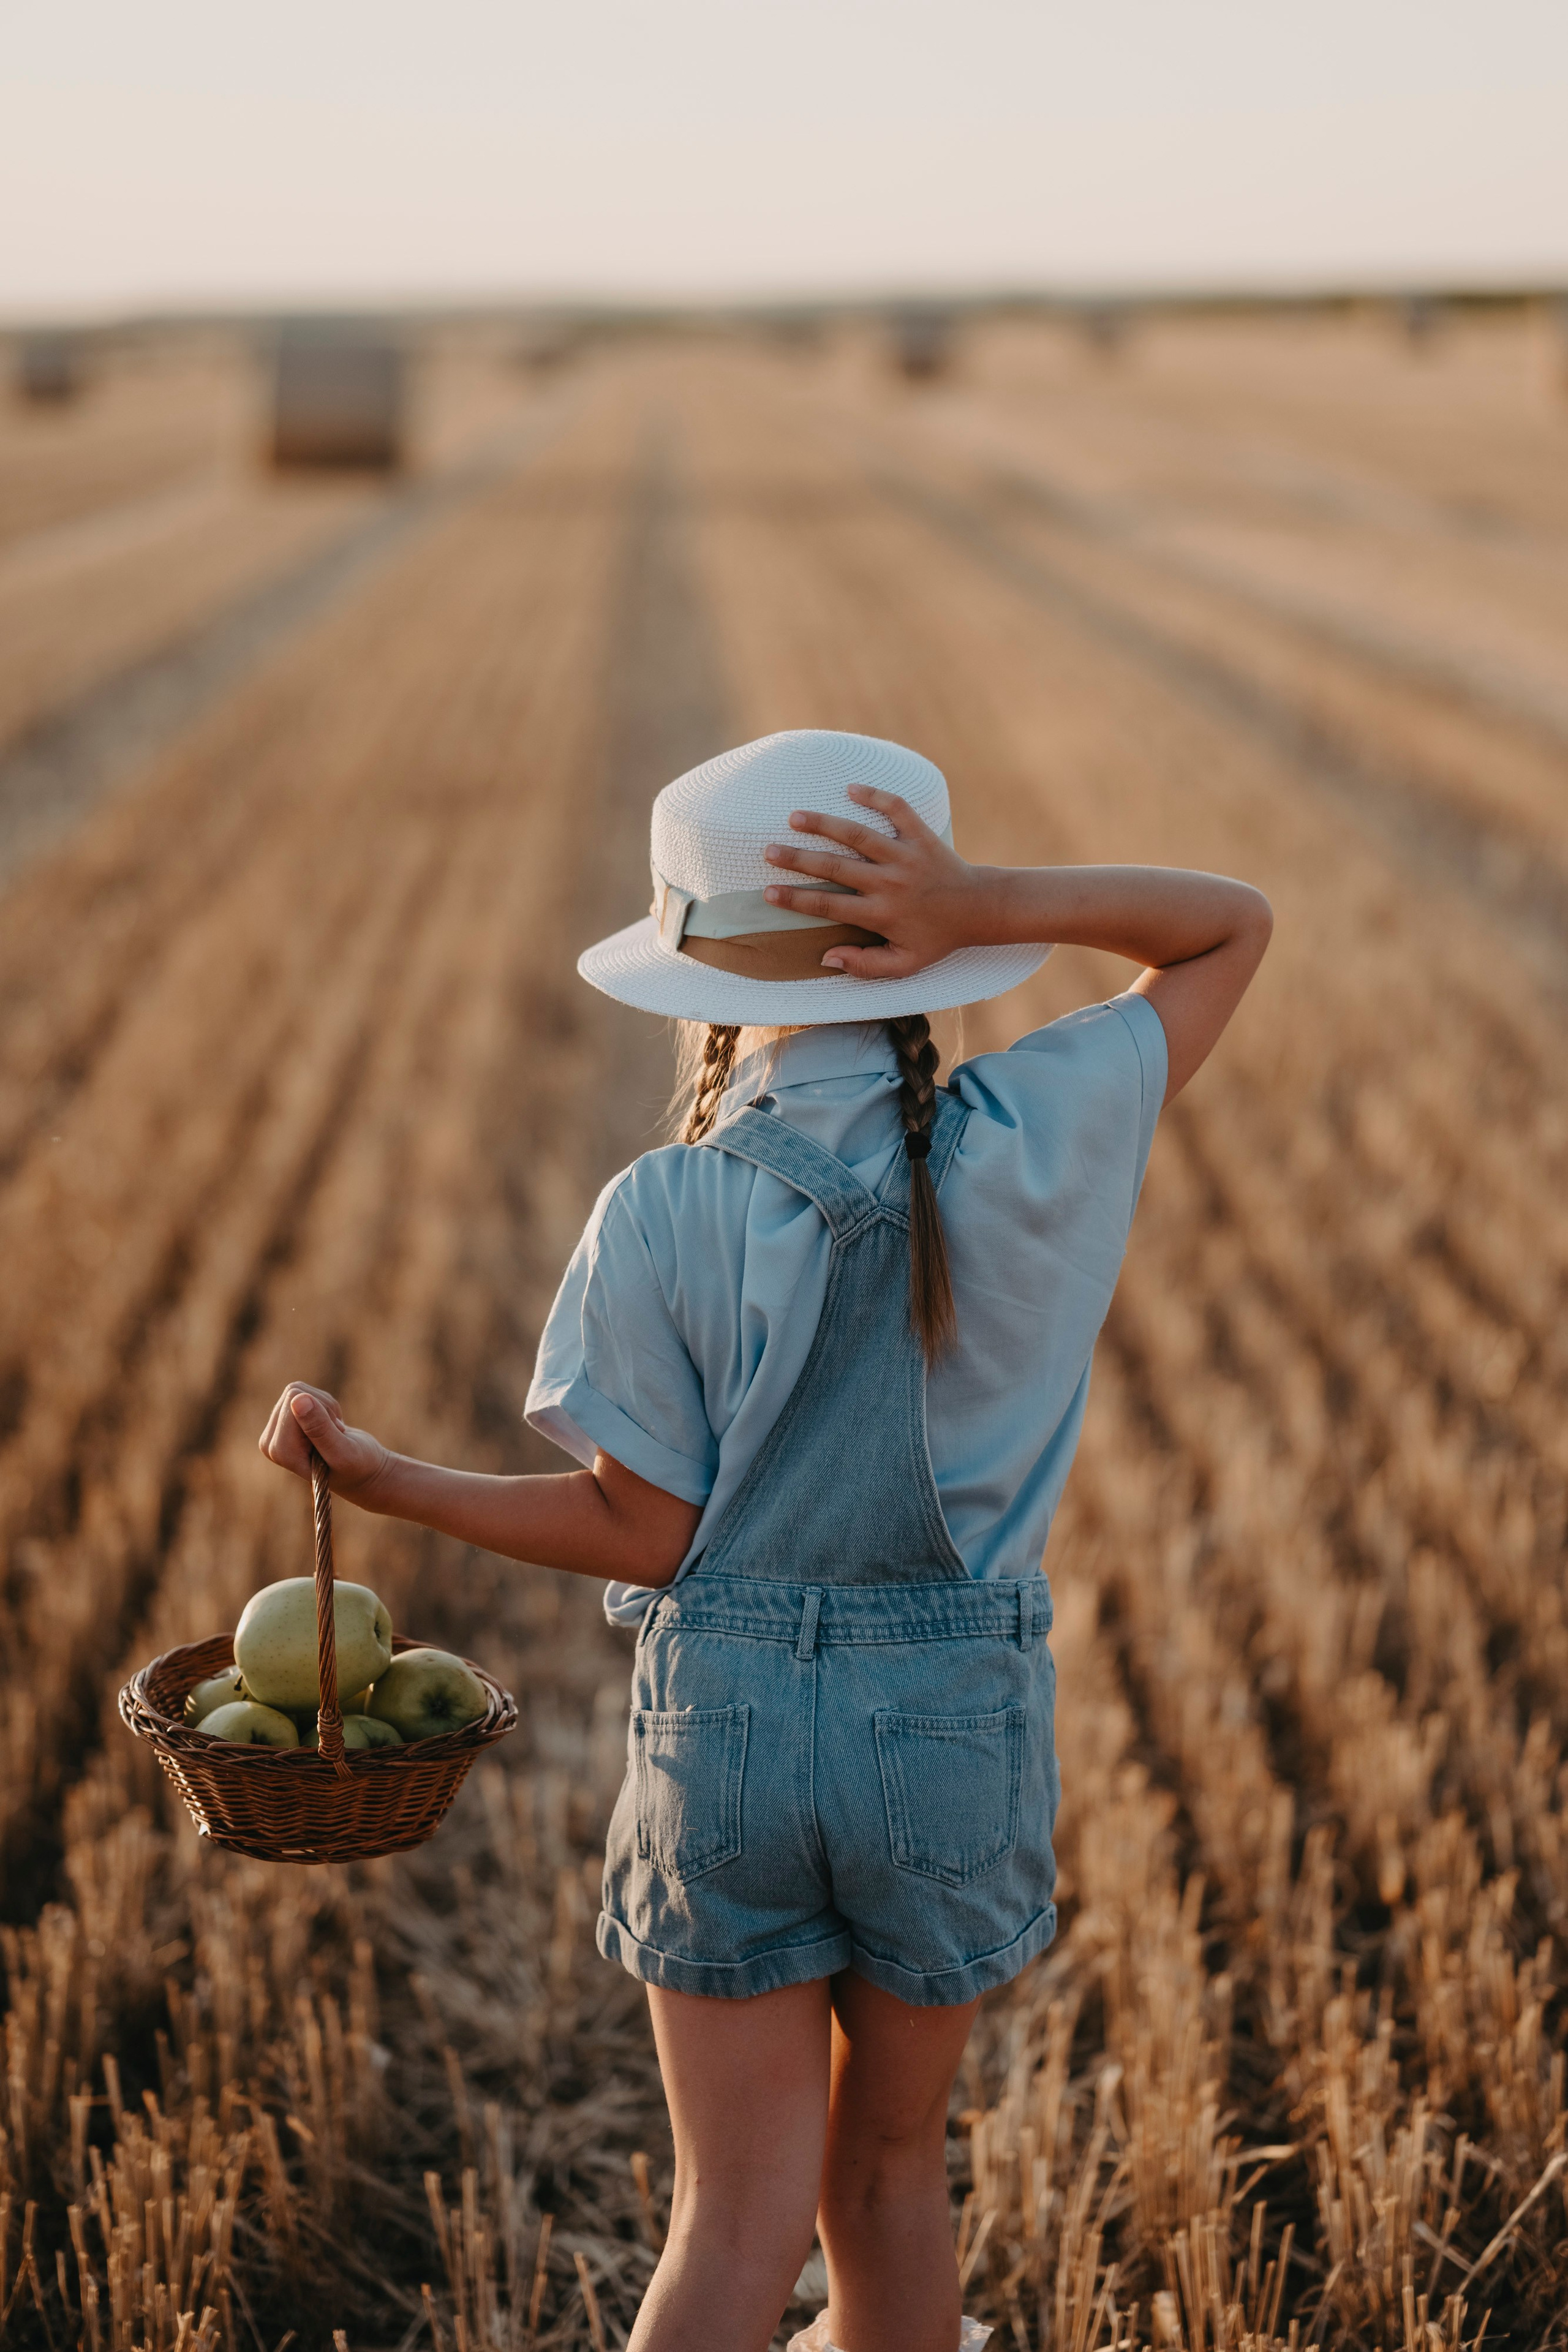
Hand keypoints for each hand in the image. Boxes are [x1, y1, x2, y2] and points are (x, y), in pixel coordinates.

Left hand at [258, 1382, 391, 1504]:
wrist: (360, 1471)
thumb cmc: (356, 1466)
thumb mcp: (343, 1451)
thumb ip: (320, 1429)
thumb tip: (297, 1400)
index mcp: (281, 1452)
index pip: (293, 1401)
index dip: (322, 1411)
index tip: (334, 1436)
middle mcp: (271, 1442)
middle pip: (293, 1393)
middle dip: (323, 1407)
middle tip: (336, 1433)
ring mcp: (276, 1431)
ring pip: (297, 1390)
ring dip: (324, 1406)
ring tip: (334, 1431)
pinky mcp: (283, 1420)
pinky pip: (301, 1391)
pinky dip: (323, 1404)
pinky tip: (329, 1426)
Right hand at [763, 784, 993, 978]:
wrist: (978, 909)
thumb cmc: (937, 938)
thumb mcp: (904, 964)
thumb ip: (865, 966)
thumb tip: (826, 958)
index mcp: (881, 914)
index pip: (829, 907)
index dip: (797, 900)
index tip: (768, 893)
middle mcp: (890, 883)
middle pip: (836, 868)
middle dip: (799, 859)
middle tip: (769, 851)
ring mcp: (905, 856)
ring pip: (859, 835)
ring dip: (825, 824)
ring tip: (795, 817)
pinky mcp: (921, 835)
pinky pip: (897, 809)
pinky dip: (875, 795)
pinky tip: (850, 787)